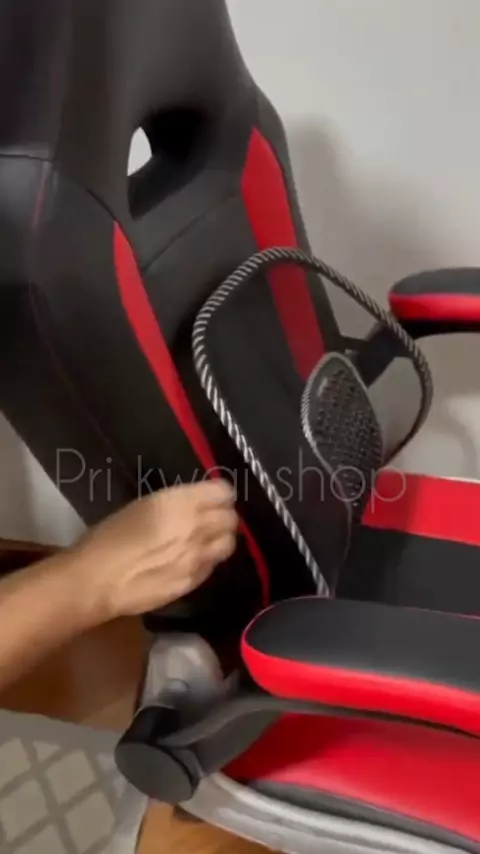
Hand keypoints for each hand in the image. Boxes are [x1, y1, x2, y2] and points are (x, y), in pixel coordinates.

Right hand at [70, 480, 237, 622]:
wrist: (96, 580)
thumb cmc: (108, 537)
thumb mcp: (142, 506)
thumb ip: (175, 504)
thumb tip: (193, 505)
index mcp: (179, 503)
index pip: (223, 492)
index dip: (220, 494)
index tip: (213, 496)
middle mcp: (195, 527)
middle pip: (230, 518)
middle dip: (224, 515)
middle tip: (211, 517)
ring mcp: (197, 557)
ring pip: (228, 542)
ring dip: (221, 537)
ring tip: (207, 539)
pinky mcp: (193, 581)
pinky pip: (212, 565)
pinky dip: (209, 558)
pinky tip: (193, 559)